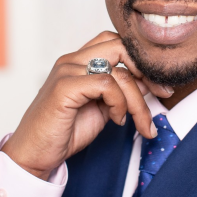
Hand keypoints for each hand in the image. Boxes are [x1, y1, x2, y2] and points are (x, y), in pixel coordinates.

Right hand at [2, 32, 176, 179]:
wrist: (35, 154)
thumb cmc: (64, 132)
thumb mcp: (102, 108)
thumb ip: (120, 91)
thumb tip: (149, 82)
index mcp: (78, 62)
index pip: (116, 42)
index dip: (141, 61)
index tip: (160, 86)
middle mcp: (71, 61)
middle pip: (120, 46)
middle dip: (147, 71)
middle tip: (162, 94)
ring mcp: (66, 71)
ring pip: (119, 72)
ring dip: (137, 101)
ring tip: (135, 122)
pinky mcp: (64, 87)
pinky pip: (106, 85)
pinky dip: (119, 104)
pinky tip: (115, 119)